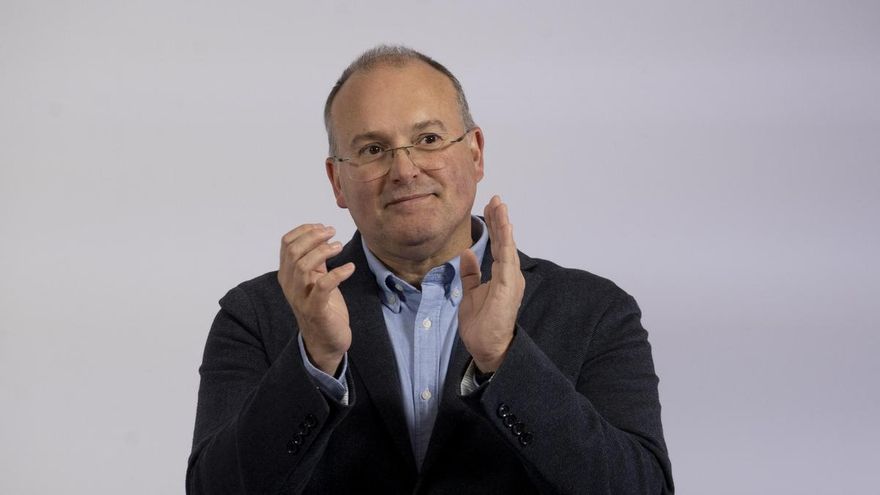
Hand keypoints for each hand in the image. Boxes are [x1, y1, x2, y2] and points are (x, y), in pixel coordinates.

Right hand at [278, 224, 354, 374]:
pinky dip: (338, 273)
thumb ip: (316, 261)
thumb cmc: (323, 308)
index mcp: (287, 274)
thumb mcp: (317, 279)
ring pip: (302, 266)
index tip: (323, 227)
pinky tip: (350, 268)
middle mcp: (289, 285)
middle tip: (333, 233)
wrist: (326, 342)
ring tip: (339, 246)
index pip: (286, 244)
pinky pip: (322, 286)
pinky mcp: (315, 310)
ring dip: (323, 251)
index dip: (304, 230)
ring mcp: (300, 298)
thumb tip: (322, 236)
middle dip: (314, 237)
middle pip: (293, 251)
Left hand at [458, 196, 524, 371]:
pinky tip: (505, 226)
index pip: (498, 245)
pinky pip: (507, 258)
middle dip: (499, 219)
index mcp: (501, 276)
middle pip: (503, 241)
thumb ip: (470, 274)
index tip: (489, 207)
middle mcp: (510, 274)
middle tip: (495, 198)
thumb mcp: (470, 293)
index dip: (494, 226)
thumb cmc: (481, 324)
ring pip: (507, 245)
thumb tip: (466, 253)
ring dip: (504, 224)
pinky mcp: (509, 286)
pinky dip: (506, 241)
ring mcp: (511, 279)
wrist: (487, 347)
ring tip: (500, 205)